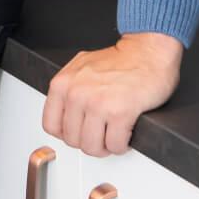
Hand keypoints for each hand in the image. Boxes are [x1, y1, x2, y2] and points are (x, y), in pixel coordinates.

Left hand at [42, 32, 183, 156]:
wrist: (147, 51)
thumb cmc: (119, 60)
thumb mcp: (81, 68)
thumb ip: (68, 89)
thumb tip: (63, 114)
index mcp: (62, 83)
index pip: (51, 125)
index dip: (66, 134)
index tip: (78, 132)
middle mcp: (76, 94)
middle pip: (72, 140)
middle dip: (88, 142)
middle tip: (100, 135)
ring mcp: (97, 104)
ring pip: (92, 147)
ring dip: (104, 147)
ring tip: (112, 136)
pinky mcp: (120, 113)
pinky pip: (115, 146)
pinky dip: (121, 145)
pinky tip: (124, 134)